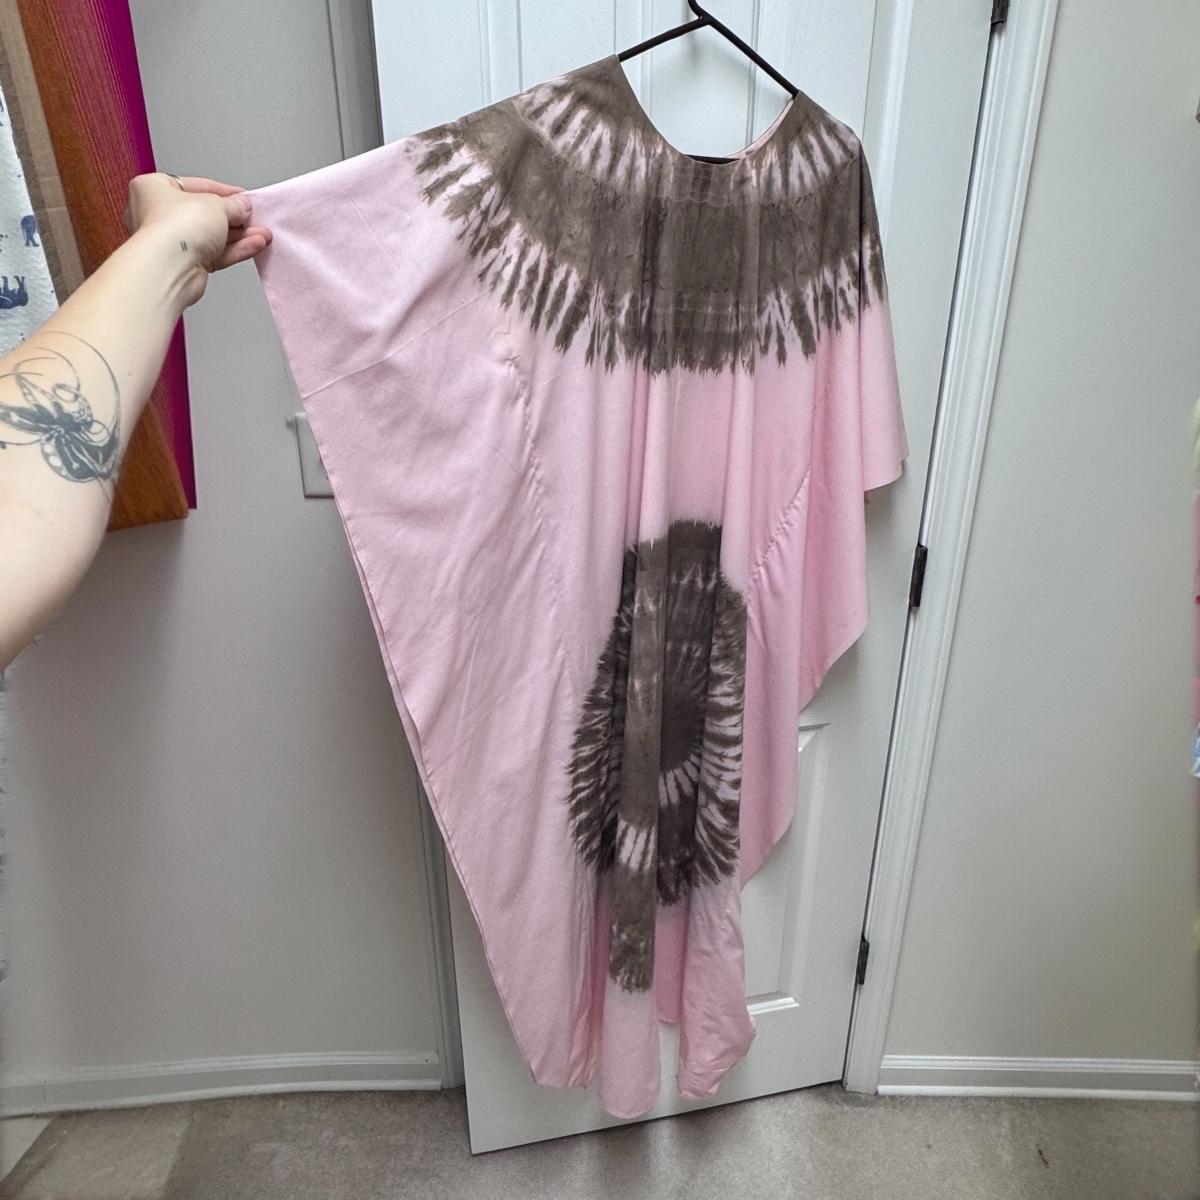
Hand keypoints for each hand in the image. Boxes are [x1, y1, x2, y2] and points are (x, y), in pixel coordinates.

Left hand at [123, 173, 271, 306]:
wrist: (170, 267)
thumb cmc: (178, 225)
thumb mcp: (215, 204)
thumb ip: (233, 204)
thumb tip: (243, 206)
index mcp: (154, 188)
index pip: (195, 186)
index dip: (224, 192)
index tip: (244, 197)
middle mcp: (159, 215)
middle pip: (206, 214)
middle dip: (236, 218)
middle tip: (255, 218)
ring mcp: (173, 242)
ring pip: (212, 236)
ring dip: (240, 236)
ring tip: (264, 235)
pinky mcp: (186, 264)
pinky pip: (214, 253)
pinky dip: (235, 250)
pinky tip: (255, 245)